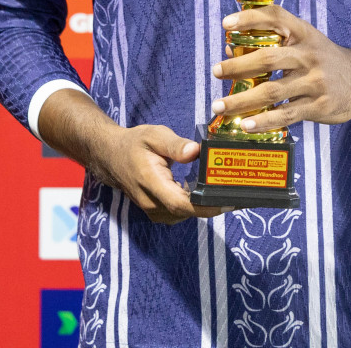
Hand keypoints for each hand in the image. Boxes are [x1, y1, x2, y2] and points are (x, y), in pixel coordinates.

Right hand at [84, 124, 229, 224]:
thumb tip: (196, 151)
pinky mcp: (157, 211)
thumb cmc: (134, 143)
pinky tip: (208, 193)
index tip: (229, 201)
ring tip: (228, 192)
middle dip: (214, 205)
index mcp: (151, 182)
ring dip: (205, 206)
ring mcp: (153, 210)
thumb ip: (175, 145)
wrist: (111, 156)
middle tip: (239, 194)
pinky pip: (180, 213)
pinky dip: (195, 206)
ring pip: (185, 214)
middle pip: (187, 212)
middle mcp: (151, 202)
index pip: (181, 203)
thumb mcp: (154, 135)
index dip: (206, 206)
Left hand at [211, 2, 350, 133]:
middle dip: (237, 66)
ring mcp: (315, 82)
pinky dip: (263, 120)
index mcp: (303, 33)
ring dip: (241, 100)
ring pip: (272, 91)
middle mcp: (309, 54)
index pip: (275, 17)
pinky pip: (285, 114)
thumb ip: (273, 42)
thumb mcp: (305, 41)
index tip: (225, 25)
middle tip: (215, 71)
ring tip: (219, 106)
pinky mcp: (318, 106)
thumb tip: (230, 50)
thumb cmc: (325, 59)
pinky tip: (245, 125)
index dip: (249, 19)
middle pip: (267, 59)